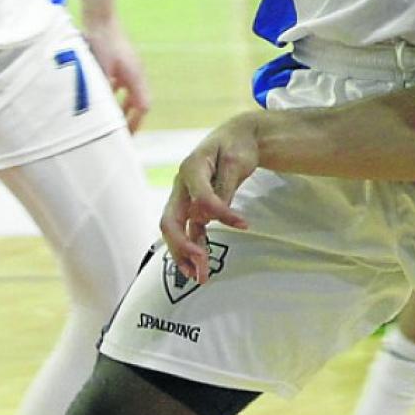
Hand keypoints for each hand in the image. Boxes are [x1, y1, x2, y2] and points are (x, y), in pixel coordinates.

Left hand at [85, 18, 150, 132]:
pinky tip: (105, 96)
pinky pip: (123, 82)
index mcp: (135, 76)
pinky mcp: (121, 61)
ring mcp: (129, 66)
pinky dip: (117, 93)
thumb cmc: (102, 41)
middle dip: (130, 118)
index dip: (135, 123)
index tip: (126, 136)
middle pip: (139, 101)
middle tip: (120, 133)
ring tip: (113, 119)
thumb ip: (103, 90)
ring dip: (123, 106)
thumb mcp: (100, 69)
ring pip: (130, 92)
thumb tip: (102, 110)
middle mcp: (136, 73)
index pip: (143, 106)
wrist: (101, 17)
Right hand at [160, 114, 257, 282]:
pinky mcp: (192, 206)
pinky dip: (192, 247)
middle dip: (182, 246)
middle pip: (170, 221)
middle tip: (202, 264)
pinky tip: (200, 266)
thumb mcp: (237, 161)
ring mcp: (184, 197)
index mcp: (192, 168)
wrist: (236, 137)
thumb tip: (214, 215)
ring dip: (184, 254)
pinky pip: (187, 230)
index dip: (221, 213)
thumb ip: (225, 188)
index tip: (244, 225)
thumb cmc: (237, 145)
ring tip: (199, 277)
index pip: (201, 197)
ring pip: (175, 231)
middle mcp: (182, 185)